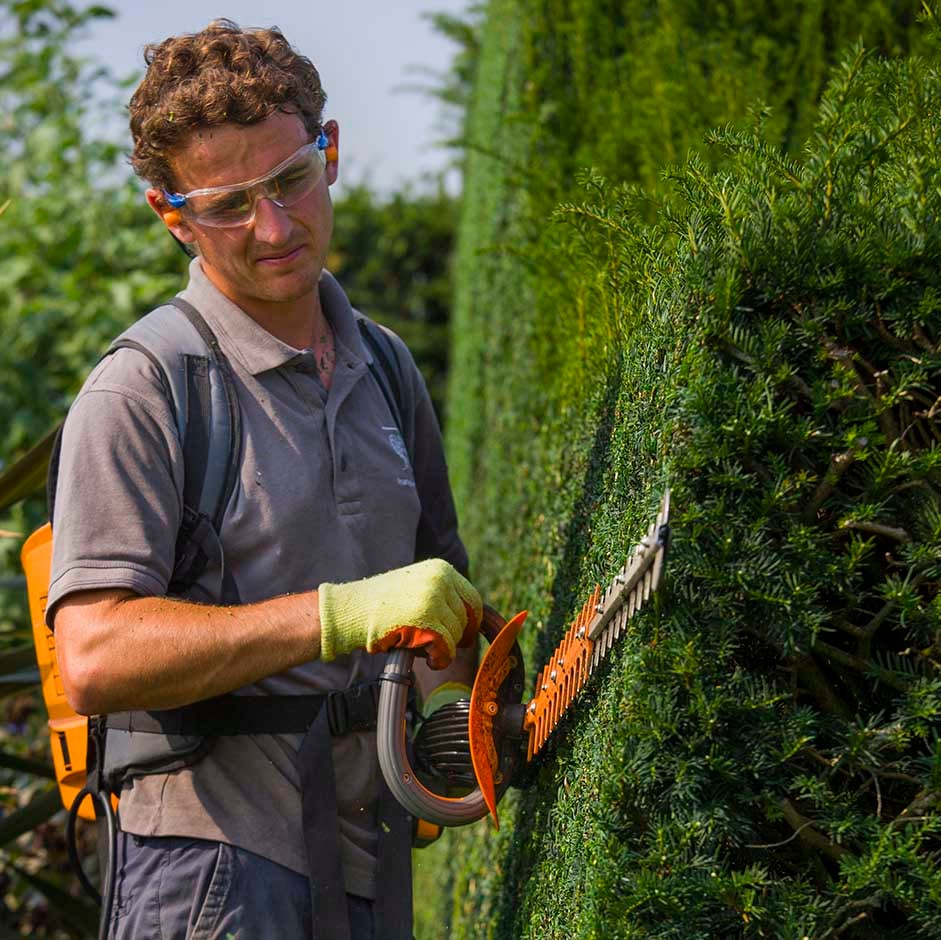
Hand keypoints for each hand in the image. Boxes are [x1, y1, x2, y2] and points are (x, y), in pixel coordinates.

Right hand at [318, 559, 481, 667]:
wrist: (351, 610)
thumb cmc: (382, 605)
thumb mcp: (418, 588)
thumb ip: (443, 597)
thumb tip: (472, 622)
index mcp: (441, 569)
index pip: (472, 599)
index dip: (471, 622)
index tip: (463, 636)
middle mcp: (441, 579)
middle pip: (467, 617)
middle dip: (458, 636)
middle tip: (443, 647)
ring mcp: (433, 598)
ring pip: (456, 634)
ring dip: (444, 648)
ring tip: (425, 650)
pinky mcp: (426, 620)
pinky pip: (446, 647)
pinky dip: (439, 659)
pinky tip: (428, 660)